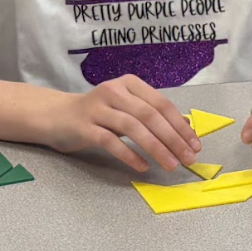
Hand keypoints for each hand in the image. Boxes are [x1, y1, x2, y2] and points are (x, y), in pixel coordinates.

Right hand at [37, 77, 199, 173]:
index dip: (180, 126)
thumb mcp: (127, 109)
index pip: (161, 104)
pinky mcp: (84, 126)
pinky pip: (110, 141)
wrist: (56, 117)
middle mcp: (114, 91)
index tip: (195, 145)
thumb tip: (184, 128)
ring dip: (155, 148)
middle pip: (149, 116)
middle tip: (187, 159)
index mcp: (129, 84)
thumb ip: (151, 115)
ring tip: (170, 165)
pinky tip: (142, 166)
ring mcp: (97, 108)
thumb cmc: (98, 115)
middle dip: (173, 139)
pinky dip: (129, 155)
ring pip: (133, 128)